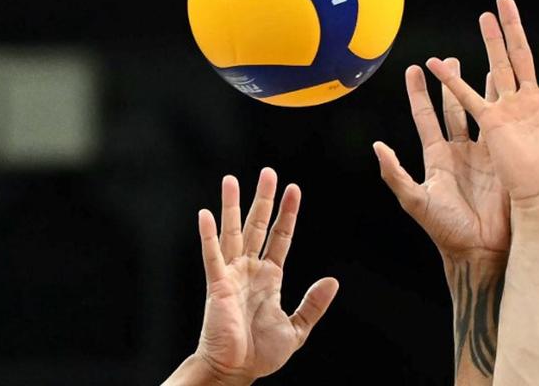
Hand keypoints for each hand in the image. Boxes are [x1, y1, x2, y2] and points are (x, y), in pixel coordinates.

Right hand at [189, 168, 338, 384]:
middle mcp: (250, 269)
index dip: (287, 213)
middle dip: (263, 199)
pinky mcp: (217, 284)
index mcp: (270, 277)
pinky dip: (208, 235)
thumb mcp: (296, 328)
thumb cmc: (261, 353)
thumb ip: (313, 304)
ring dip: (232, 206)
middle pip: (257, 225)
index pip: (280, 236)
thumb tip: (332, 280)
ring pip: (232, 232)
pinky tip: (205, 213)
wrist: (236, 371)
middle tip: (268, 172)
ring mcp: (232, 274)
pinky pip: (212, 255)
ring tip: (231, 179)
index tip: (294, 189)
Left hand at [373, 58, 509, 257]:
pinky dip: (506, 108)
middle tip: (449, 58)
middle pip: (453, 108)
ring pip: (481, 113)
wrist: (481, 250)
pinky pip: (505, 129)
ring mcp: (483, 155)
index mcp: (437, 158)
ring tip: (485, 63)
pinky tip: (512, 90)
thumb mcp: (416, 200)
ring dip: (481, 89)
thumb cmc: (446, 229)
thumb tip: (377, 146)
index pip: (425, 117)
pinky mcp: (504, 161)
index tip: (413, 69)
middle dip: (450, 83)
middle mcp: (459, 152)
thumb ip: (395, 174)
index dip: (418, 93)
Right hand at [427, 0, 538, 205]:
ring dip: (490, 40)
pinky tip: (436, 64)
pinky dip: (452, 80)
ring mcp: (510, 109)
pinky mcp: (491, 122)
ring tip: (483, 15)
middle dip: (513, 26)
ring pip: (497, 65)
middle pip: (522, 53)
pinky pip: (468, 96)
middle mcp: (532, 100)